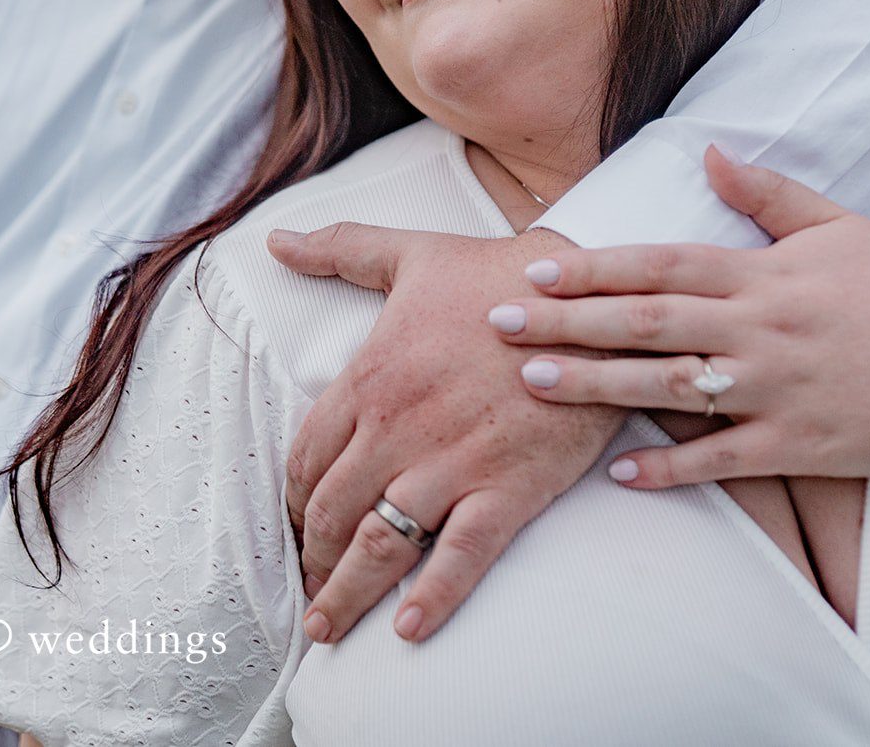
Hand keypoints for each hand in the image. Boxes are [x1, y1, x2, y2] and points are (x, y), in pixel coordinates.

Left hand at [267, 224, 625, 644]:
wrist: (592, 298)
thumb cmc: (501, 275)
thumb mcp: (413, 252)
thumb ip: (341, 249)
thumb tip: (277, 239)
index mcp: (372, 377)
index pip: (308, 457)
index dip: (294, 499)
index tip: (295, 522)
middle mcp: (399, 428)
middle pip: (332, 510)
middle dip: (313, 554)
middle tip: (307, 583)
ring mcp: (451, 463)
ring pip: (380, 544)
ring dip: (345, 593)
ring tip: (327, 628)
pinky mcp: (507, 488)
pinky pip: (460, 556)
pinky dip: (432, 597)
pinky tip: (406, 630)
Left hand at [495, 146, 869, 487]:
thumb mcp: (844, 227)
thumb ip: (769, 193)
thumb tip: (709, 150)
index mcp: (768, 272)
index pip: (662, 265)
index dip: (594, 268)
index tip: (534, 270)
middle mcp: (764, 329)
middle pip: (647, 323)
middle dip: (567, 324)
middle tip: (497, 325)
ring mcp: (780, 391)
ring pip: (670, 389)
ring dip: (596, 387)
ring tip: (532, 383)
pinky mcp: (802, 447)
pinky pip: (723, 459)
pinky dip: (671, 466)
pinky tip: (620, 471)